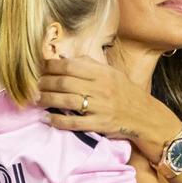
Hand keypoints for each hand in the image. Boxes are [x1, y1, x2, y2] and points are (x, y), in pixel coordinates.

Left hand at [38, 57, 179, 159]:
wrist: (145, 116)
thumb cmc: (125, 93)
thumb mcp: (112, 73)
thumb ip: (90, 65)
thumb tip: (64, 58)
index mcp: (103, 73)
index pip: (70, 66)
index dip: (51, 66)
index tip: (42, 68)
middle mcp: (101, 88)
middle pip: (64, 82)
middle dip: (45, 83)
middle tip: (36, 85)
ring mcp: (100, 107)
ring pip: (66, 101)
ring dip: (47, 100)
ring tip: (38, 99)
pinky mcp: (100, 124)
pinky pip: (74, 123)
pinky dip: (59, 121)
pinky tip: (49, 119)